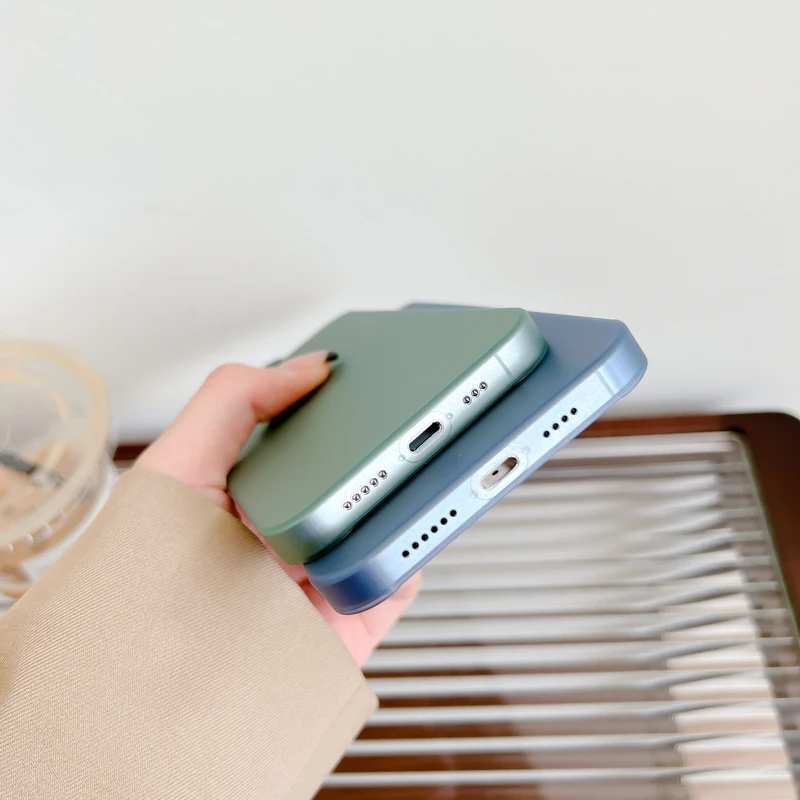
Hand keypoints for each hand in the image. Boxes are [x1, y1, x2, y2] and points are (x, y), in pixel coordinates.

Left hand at [135, 353, 420, 664]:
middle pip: (362, 477)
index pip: (319, 433)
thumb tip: (306, 366)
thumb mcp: (177, 464)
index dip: (351, 404)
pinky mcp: (349, 620)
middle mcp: (297, 527)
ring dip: (411, 500)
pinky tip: (403, 537)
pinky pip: (397, 582)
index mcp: (261, 485)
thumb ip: (233, 401)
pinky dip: (410, 559)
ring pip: (389, 524)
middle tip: (416, 425)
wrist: (159, 692)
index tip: (384, 381)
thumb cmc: (148, 577)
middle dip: (393, 449)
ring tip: (419, 472)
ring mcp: (326, 574)